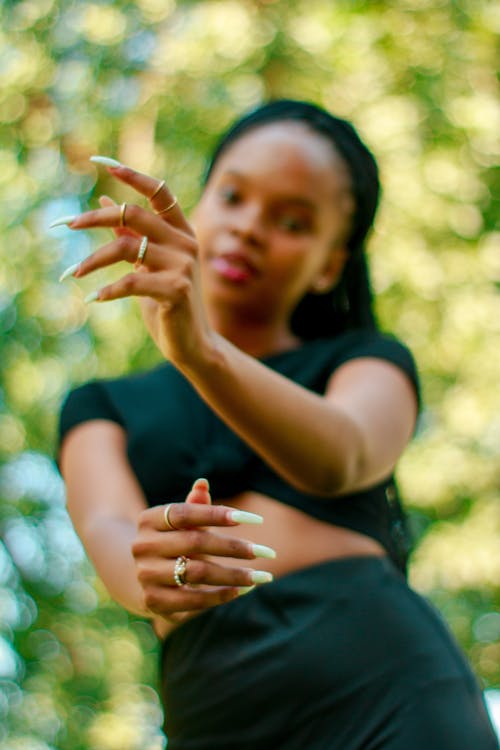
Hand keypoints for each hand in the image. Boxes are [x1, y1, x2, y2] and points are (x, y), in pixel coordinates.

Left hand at [55, 160, 213, 368]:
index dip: (133, 175)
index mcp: (181, 232)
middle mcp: (185, 243)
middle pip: (135, 214)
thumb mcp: (146, 265)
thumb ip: (130, 234)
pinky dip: (108, 290)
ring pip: (126, 247)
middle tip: (68, 224)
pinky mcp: (177, 289)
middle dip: (96, 217)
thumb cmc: (167, 303)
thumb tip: (106, 200)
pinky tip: (94, 299)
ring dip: (93, 259)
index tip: (103, 164)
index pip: (159, 192)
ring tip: (74, 273)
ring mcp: (184, 265)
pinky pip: (131, 281)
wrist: (191, 343)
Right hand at [131, 479, 274, 625]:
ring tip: (262, 576)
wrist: (146, 579)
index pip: (185, 512)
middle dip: (235, 547)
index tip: (255, 519)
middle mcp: (143, 546)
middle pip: (195, 542)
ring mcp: (146, 575)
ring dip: (234, 575)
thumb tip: (203, 483)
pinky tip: (243, 590)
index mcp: (148, 519)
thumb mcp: (182, 523)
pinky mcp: (153, 601)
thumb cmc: (173, 542)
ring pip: (198, 572)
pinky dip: (221, 595)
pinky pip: (193, 600)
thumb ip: (194, 506)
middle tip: (266, 552)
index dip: (218, 514)